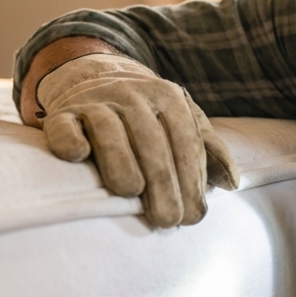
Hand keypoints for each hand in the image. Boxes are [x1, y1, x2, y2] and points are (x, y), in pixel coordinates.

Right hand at [35, 53, 238, 227]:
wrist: (93, 76)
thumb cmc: (147, 114)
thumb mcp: (183, 121)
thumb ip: (209, 150)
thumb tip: (233, 183)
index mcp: (169, 98)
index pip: (184, 143)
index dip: (191, 181)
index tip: (194, 217)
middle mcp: (133, 96)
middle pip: (151, 142)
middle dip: (162, 183)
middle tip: (168, 220)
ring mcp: (96, 102)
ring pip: (109, 130)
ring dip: (120, 161)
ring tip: (131, 192)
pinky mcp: (62, 112)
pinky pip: (64, 125)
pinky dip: (70, 139)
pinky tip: (79, 156)